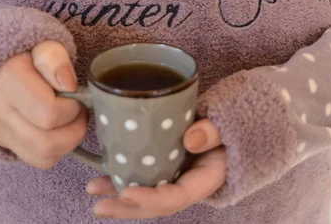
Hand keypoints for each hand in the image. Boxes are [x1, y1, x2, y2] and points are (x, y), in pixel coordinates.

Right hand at [0, 41, 87, 168]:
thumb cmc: (25, 52)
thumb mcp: (41, 44)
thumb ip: (54, 58)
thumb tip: (68, 85)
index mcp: (8, 80)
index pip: (50, 112)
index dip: (72, 106)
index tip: (75, 91)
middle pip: (46, 142)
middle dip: (74, 128)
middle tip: (78, 109)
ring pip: (43, 156)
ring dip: (68, 141)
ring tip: (70, 120)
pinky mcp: (2, 142)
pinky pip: (36, 160)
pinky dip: (55, 150)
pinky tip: (58, 130)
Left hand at [87, 119, 226, 218]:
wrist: (238, 123)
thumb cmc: (235, 124)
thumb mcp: (231, 126)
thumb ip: (214, 132)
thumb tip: (190, 140)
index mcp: (204, 180)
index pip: (177, 197)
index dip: (151, 198)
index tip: (127, 191)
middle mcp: (187, 183)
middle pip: (156, 204)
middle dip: (126, 207)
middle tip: (99, 206)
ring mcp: (176, 174)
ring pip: (146, 192)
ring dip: (118, 194)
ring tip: (92, 190)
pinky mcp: (166, 163)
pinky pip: (144, 175)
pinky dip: (123, 175)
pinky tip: (101, 175)